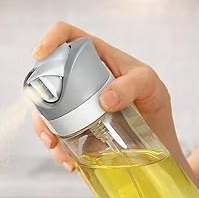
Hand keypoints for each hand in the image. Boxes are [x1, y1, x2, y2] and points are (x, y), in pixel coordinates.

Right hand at [30, 22, 171, 171]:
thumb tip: (103, 100)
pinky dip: (58, 150)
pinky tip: (70, 162)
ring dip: (45, 130)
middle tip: (50, 119)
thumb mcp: (150, 85)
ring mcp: (73, 101)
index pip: (66, 35)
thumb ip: (132, 85)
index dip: (50, 39)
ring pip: (45, 109)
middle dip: (40, 99)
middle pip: (46, 76)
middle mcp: (78, 76)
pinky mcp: (74, 126)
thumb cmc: (153, 99)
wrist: (158, 138)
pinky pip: (56, 134)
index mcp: (95, 55)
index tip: (40, 55)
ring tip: (58, 149)